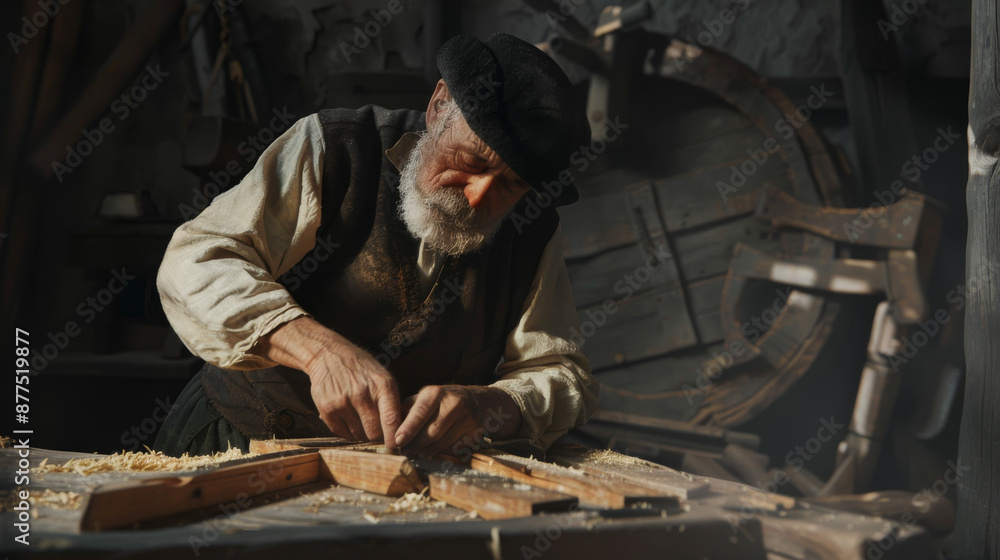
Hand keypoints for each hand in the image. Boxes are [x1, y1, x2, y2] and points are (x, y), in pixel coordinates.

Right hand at [254, 317, 401, 451]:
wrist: (329, 356)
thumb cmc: (362, 370)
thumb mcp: (384, 378)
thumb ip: (393, 404)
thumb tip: (402, 433)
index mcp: (382, 385)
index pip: (391, 419)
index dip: (394, 438)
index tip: (395, 447)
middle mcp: (362, 393)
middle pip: (374, 432)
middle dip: (377, 436)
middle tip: (377, 432)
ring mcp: (342, 401)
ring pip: (358, 435)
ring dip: (362, 433)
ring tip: (361, 420)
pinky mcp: (326, 408)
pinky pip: (342, 433)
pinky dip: (348, 432)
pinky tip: (349, 419)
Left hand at [395, 385, 521, 457]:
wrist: (477, 400)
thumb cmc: (442, 400)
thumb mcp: (425, 397)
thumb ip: (408, 408)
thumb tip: (389, 425)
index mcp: (435, 393)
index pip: (420, 412)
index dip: (409, 428)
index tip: (398, 441)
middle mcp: (453, 402)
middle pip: (432, 431)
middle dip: (416, 445)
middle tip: (405, 452)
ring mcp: (467, 416)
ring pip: (443, 441)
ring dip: (428, 451)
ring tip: (418, 453)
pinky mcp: (475, 430)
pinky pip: (456, 447)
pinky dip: (443, 452)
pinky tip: (435, 451)